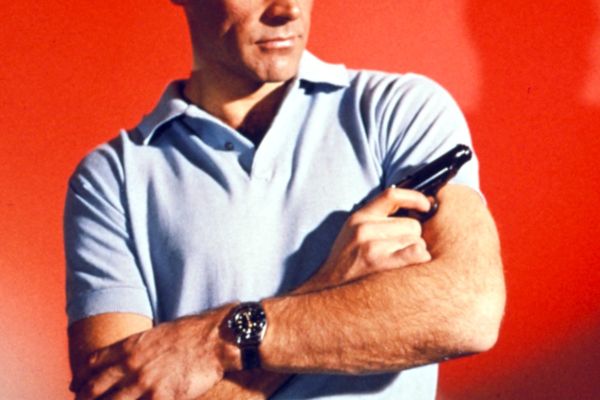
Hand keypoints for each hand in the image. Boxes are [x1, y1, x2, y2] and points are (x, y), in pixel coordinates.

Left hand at [71, 306, 238, 399]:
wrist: (215, 339)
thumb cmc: (190, 334)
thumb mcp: (157, 334)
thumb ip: (138, 348)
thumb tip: (126, 359)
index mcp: (130, 346)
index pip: (93, 364)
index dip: (80, 378)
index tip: (75, 386)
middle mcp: (132, 365)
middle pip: (95, 388)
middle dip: (84, 399)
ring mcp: (145, 384)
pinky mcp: (162, 398)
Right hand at [303, 188, 431, 291]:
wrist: (327, 291)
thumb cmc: (347, 262)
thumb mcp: (354, 232)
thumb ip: (377, 219)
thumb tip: (414, 209)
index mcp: (359, 217)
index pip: (392, 195)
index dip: (415, 197)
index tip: (426, 205)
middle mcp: (364, 228)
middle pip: (413, 225)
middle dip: (413, 238)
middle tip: (399, 252)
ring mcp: (371, 246)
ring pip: (418, 242)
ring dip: (416, 252)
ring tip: (398, 263)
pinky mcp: (380, 263)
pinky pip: (417, 253)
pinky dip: (420, 260)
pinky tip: (410, 268)